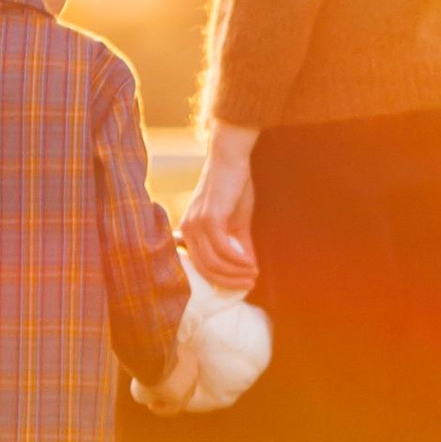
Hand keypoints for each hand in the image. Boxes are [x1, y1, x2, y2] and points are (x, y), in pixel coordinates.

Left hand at [180, 122, 259, 291]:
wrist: (231, 158)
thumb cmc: (234, 186)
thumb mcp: (238, 221)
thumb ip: (240, 244)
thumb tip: (249, 268)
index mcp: (190, 231)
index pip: (201, 266)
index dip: (221, 279)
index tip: (241, 284)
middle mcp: (187, 229)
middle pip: (205, 268)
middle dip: (229, 281)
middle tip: (250, 284)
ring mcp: (196, 225)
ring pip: (213, 262)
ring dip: (235, 272)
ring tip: (253, 274)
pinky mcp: (208, 219)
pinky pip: (222, 250)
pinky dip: (238, 260)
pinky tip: (250, 263)